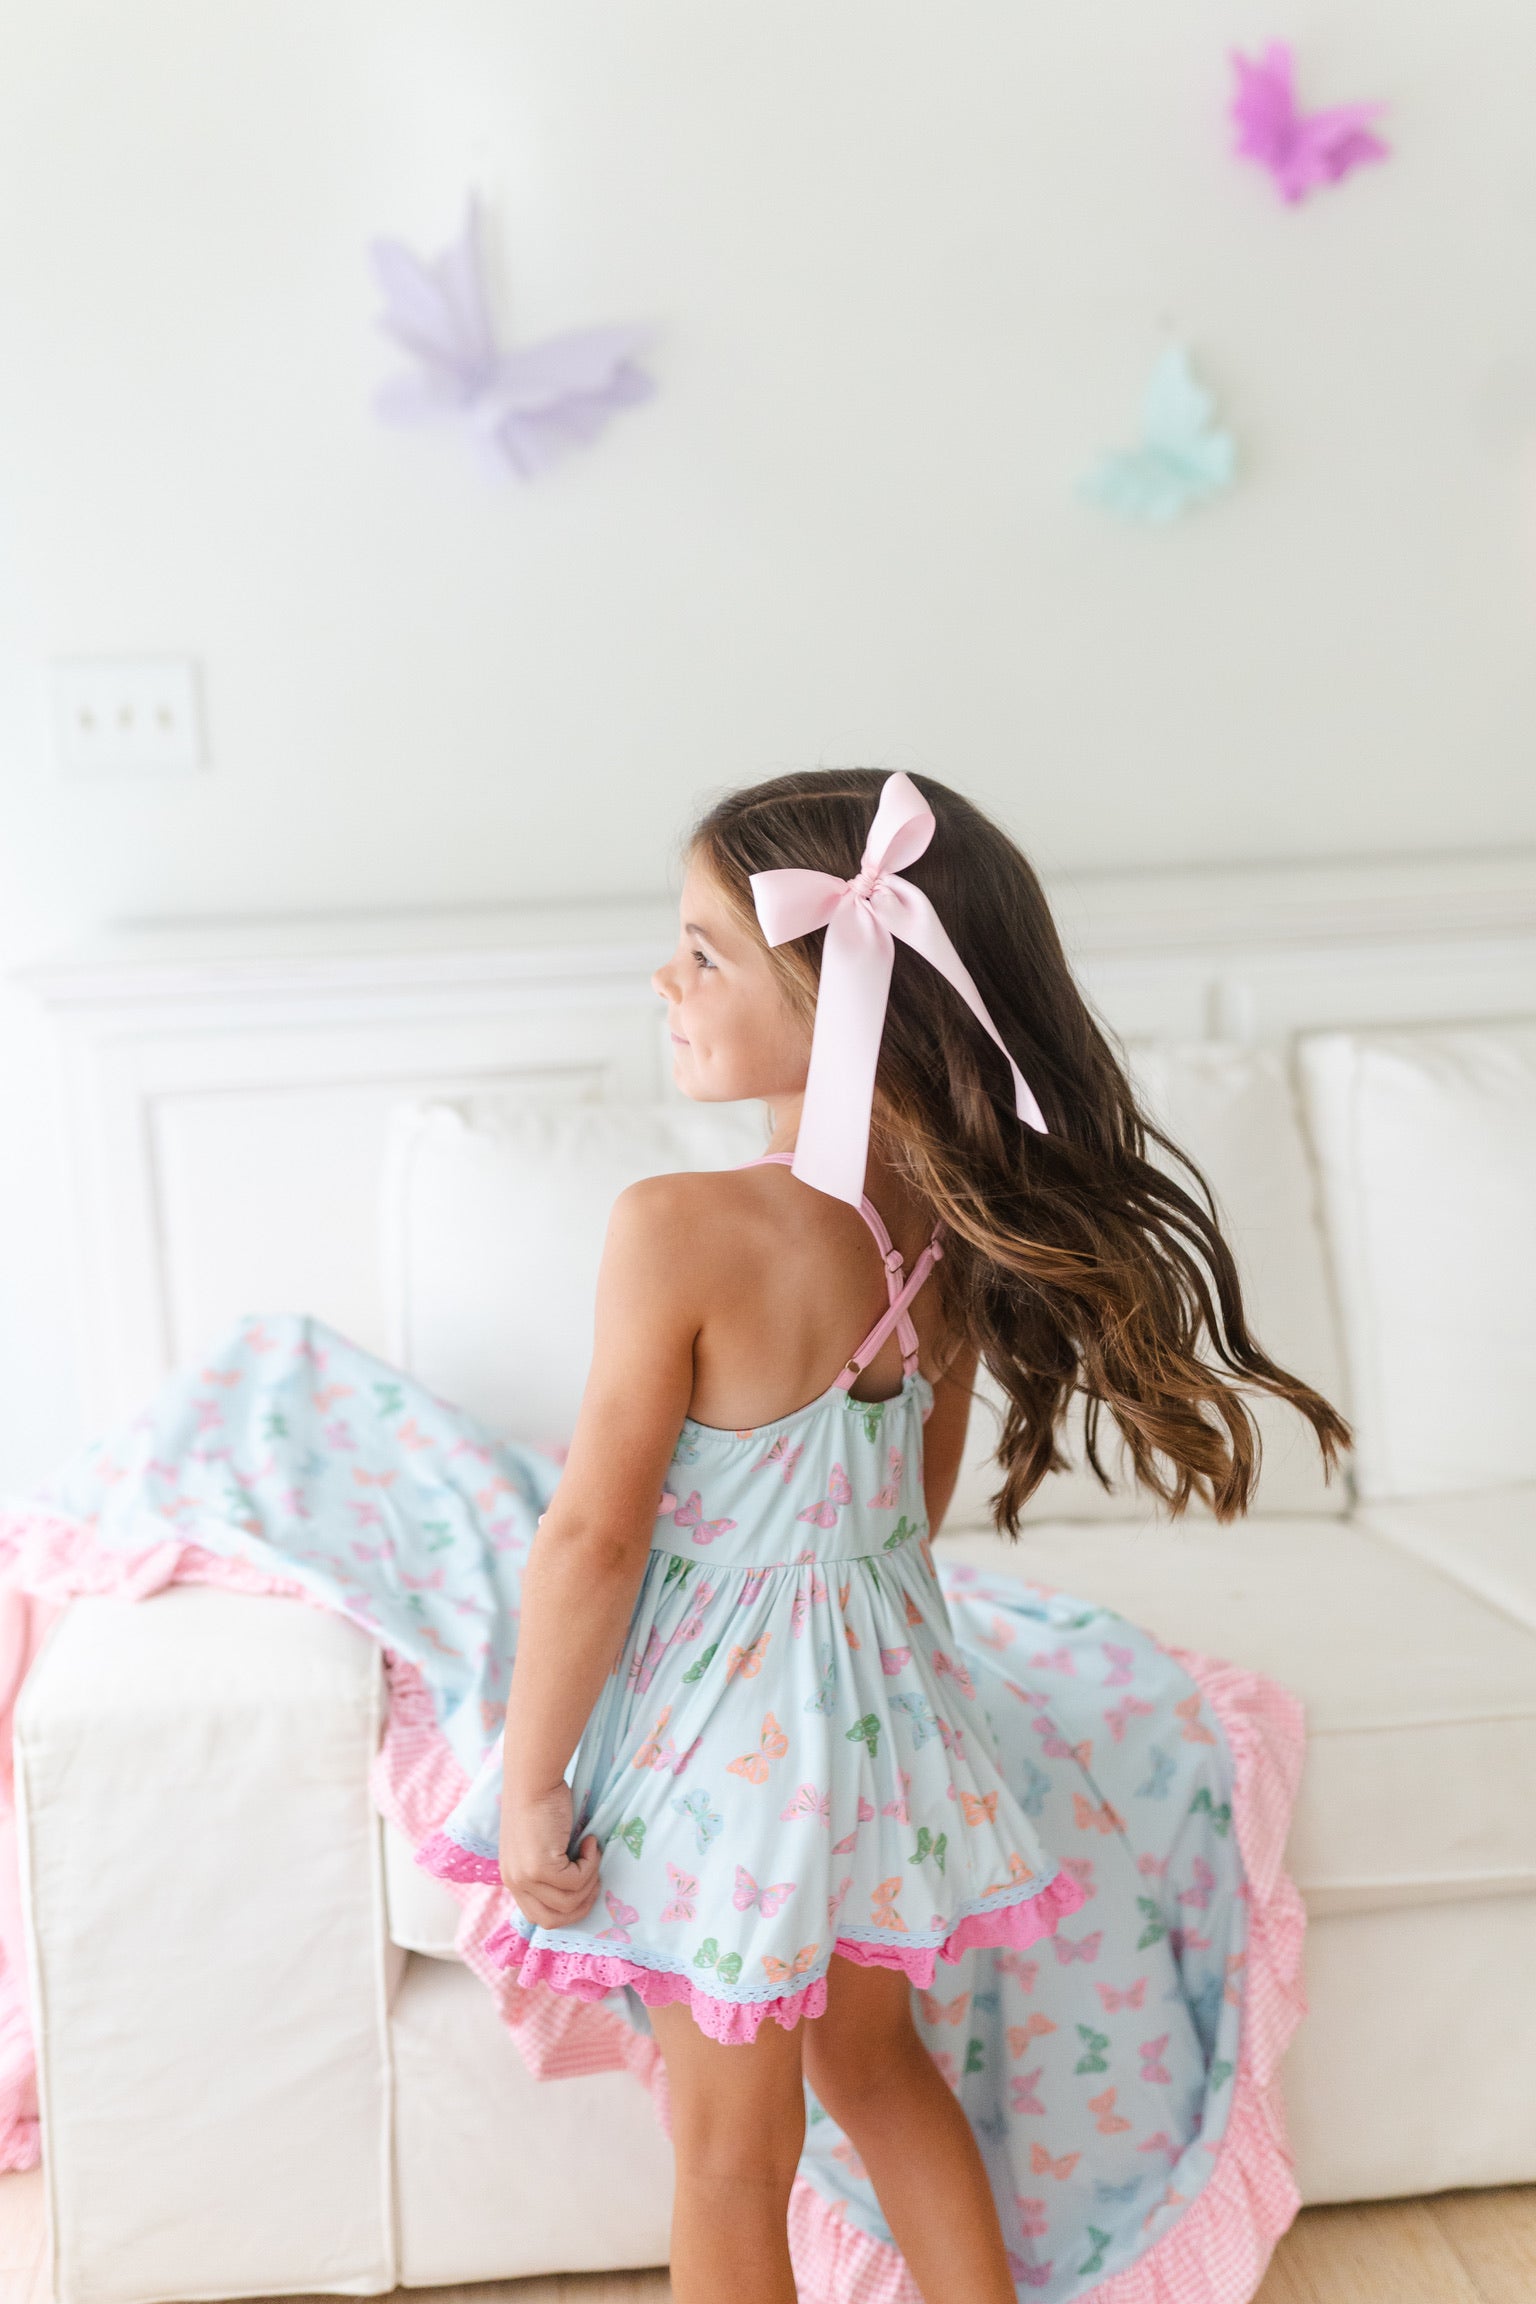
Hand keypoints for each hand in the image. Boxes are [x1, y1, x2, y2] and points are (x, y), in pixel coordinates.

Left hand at [499, 1782, 601, 1928]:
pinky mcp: (540, 1867)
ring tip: (591, 1852)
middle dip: (582, 1904)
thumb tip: (578, 1891)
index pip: (538, 1917)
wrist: (534, 1779)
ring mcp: (526, 1877)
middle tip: (595, 1877)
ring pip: (569, 1902)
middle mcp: (515, 1882)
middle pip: (552, 1920)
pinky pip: (576, 1882)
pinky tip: (588, 1841)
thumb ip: (549, 1870)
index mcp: (513, 1879)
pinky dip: (590, 1864)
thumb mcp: (541, 1846)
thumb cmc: (541, 1803)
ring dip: (589, 1880)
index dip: (566, 1910)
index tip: (585, 1889)